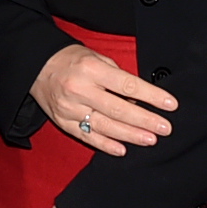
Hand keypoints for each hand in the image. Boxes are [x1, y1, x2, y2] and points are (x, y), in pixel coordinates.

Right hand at [30, 43, 175, 156]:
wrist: (36, 67)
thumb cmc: (72, 60)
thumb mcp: (96, 58)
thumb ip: (118, 77)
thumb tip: (140, 99)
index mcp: (91, 69)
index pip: (127, 85)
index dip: (151, 96)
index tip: (170, 105)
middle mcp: (79, 90)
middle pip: (118, 109)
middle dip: (145, 120)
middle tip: (165, 128)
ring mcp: (69, 108)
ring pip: (105, 126)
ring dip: (130, 134)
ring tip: (150, 140)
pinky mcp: (62, 122)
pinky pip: (87, 136)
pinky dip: (105, 145)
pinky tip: (122, 149)